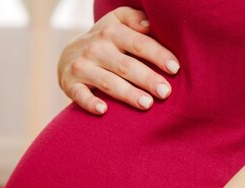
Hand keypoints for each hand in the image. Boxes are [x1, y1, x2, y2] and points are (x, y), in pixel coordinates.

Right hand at [57, 6, 180, 114]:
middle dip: (147, 79)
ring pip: (108, 82)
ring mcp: (81, 67)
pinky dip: (90, 102)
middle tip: (165, 92)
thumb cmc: (105, 40)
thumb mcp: (117, 22)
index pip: (139, 43)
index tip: (175, 68)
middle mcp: (96, 48)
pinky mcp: (69, 84)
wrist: (69, 54)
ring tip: (147, 104)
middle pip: (126, 65)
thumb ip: (135, 19)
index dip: (158, 55)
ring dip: (128, 94)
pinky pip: (80, 95)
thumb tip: (152, 24)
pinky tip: (103, 110)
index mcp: (111, 32)